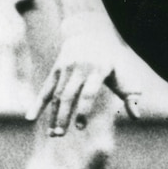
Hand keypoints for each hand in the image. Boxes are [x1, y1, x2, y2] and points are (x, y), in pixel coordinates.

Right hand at [26, 11, 141, 135]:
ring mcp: (66, 68)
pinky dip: (38, 104)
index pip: (88, 93)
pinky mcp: (56, 69)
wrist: (91, 33)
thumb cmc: (112, 61)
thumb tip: (137, 117)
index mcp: (99, 69)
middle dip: (63, 115)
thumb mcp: (124, 74)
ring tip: (53, 134)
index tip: (80, 127)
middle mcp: (80, 67)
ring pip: (57, 94)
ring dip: (53, 115)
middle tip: (60, 135)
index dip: (83, 110)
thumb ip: (132, 96)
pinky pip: (46, 88)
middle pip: (69, 95)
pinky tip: (30, 118)